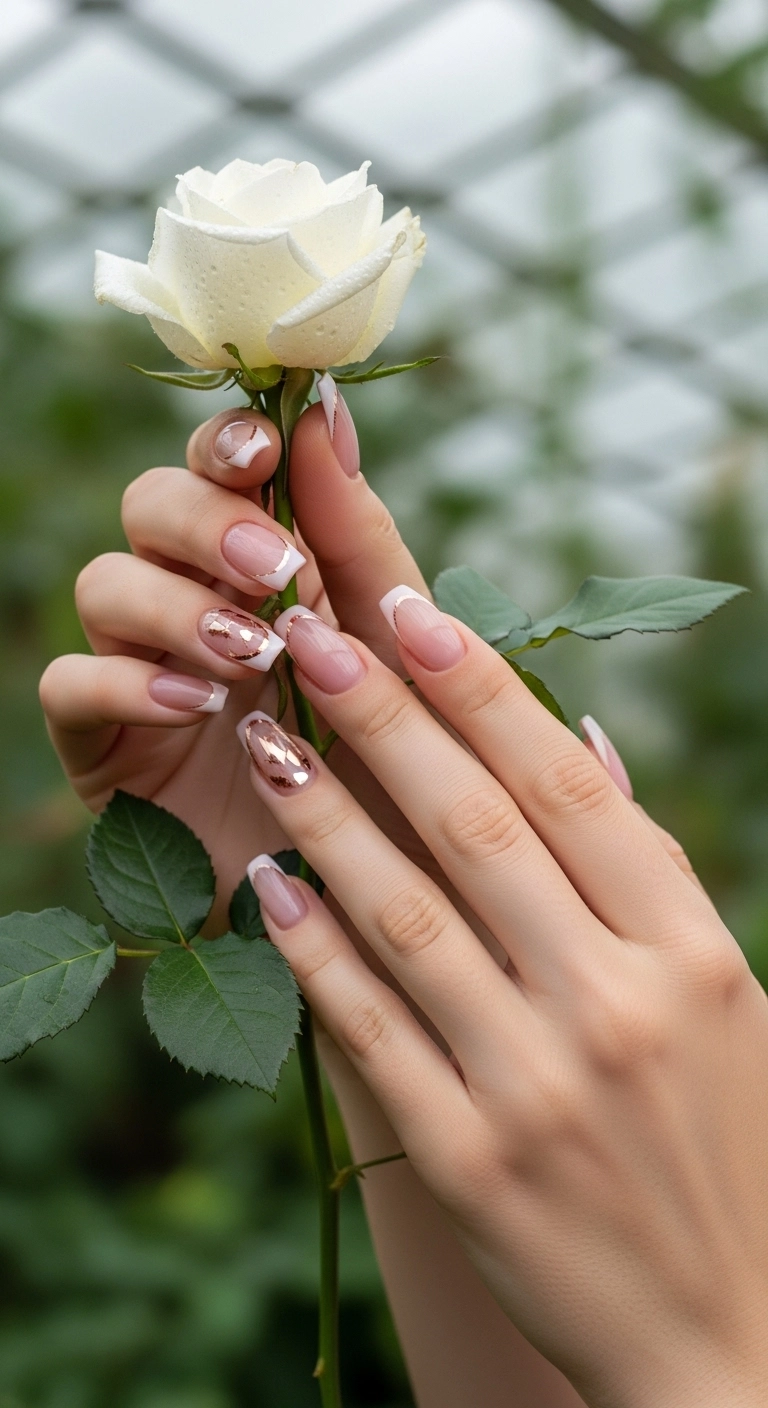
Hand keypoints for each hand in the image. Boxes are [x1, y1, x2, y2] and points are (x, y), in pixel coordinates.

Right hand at [38, 400, 429, 926]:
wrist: (373, 903)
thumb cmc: (393, 767)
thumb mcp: (396, 650)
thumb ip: (361, 539)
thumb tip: (331, 415)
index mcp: (267, 565)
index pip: (221, 470)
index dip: (230, 445)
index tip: (268, 450)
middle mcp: (195, 602)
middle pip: (147, 505)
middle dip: (205, 523)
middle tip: (275, 573)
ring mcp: (141, 670)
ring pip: (103, 583)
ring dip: (175, 605)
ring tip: (251, 656)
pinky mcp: (103, 747)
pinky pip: (69, 686)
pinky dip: (128, 684)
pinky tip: (197, 708)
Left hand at [243, 594, 767, 1407]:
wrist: (731, 1339)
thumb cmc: (729, 1144)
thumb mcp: (725, 995)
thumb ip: (647, 870)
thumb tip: (578, 739)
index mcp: (691, 951)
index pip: (570, 786)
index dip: (482, 689)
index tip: (411, 610)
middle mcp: (617, 1005)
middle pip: (478, 826)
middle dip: (383, 718)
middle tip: (308, 638)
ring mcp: (537, 1086)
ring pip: (406, 915)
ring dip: (326, 818)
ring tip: (267, 743)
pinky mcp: (469, 1163)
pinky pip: (372, 1032)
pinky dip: (314, 952)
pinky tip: (270, 885)